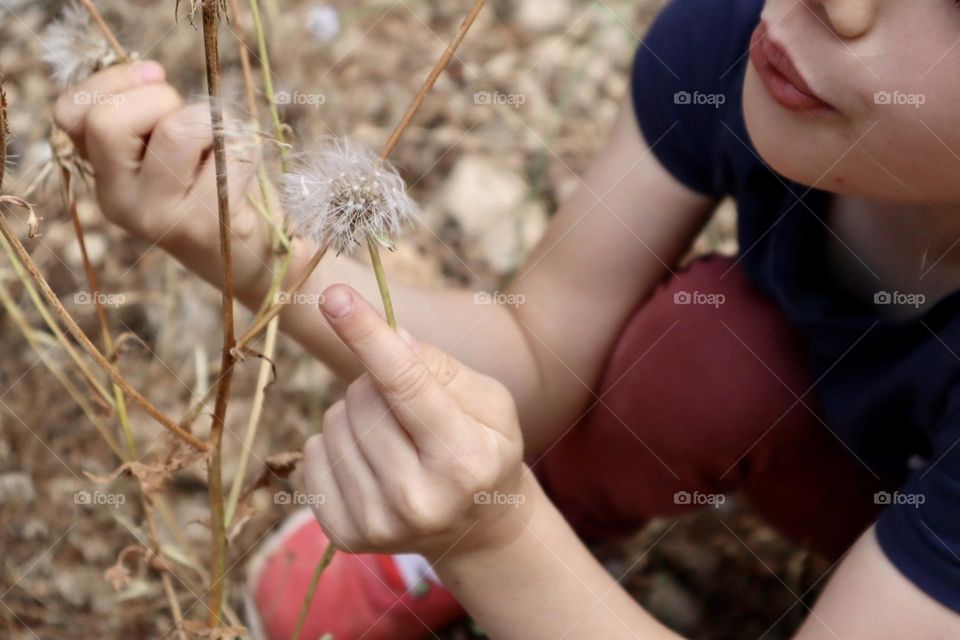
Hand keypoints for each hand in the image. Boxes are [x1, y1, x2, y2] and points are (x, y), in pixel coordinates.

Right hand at [53, 61, 272, 295]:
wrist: (248, 258)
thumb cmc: (210, 189)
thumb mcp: (165, 153)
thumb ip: (145, 116)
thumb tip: (150, 72)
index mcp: (103, 177)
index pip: (71, 114)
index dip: (112, 80)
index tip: (155, 74)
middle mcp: (119, 201)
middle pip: (111, 120)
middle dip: (161, 98)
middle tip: (190, 123)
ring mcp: (158, 217)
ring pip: (178, 130)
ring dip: (211, 120)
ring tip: (220, 146)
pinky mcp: (203, 225)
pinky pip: (231, 154)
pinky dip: (246, 148)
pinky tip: (243, 175)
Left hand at [304, 285, 529, 560]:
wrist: (478, 531)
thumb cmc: (487, 450)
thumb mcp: (492, 404)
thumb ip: (443, 368)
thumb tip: (390, 336)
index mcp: (463, 460)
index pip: (406, 385)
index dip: (368, 336)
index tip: (334, 296)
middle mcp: (417, 499)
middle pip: (362, 396)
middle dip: (378, 384)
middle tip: (409, 410)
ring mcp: (376, 523)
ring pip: (333, 421)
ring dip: (358, 414)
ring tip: (395, 439)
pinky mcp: (343, 534)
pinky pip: (312, 453)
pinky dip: (338, 443)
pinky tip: (372, 463)